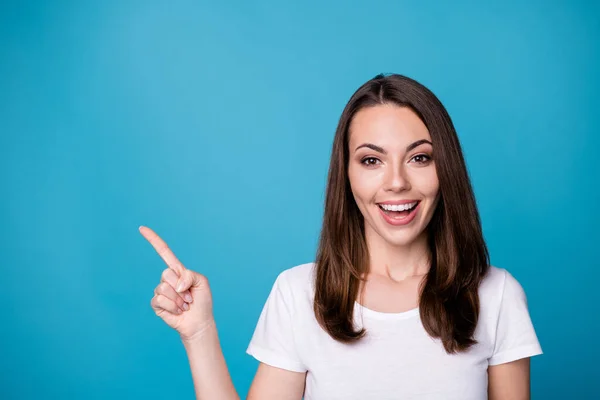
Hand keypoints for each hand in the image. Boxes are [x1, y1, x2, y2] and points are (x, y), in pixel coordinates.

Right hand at [140, 226, 213, 340]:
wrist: (199, 322)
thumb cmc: (202, 301)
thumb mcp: (202, 282)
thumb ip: (190, 275)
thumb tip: (175, 284)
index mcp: (178, 271)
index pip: (164, 252)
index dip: (153, 240)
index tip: (141, 228)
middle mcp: (168, 279)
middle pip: (167, 273)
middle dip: (181, 287)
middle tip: (189, 297)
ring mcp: (161, 291)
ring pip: (163, 288)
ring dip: (178, 299)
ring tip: (184, 305)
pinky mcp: (156, 304)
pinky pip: (159, 299)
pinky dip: (172, 307)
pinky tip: (178, 311)